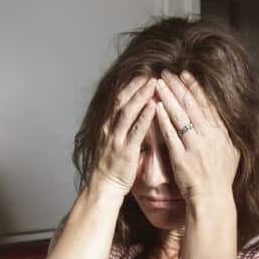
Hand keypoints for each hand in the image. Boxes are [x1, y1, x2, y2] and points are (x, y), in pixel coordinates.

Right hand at [92, 76, 157, 194]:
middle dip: (136, 85)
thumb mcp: (115, 141)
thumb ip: (124, 127)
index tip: (143, 74)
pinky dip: (145, 117)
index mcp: (107, 125)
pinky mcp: (125, 150)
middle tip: (150, 72)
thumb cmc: (113, 165)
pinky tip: (154, 106)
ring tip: (154, 83)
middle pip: (121, 100)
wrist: (104, 186)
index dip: (130, 85)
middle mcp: (109, 128)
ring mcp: (116, 139)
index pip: (118, 99)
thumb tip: (138, 113)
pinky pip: (136, 130)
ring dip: (141, 95)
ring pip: (127, 111)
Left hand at [153, 70, 239, 205]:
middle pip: (191, 105)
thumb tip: (221, 113)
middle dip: (178, 86)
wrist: (212, 198)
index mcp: (221, 132)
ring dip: (168, 97)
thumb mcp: (231, 150)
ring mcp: (194, 146)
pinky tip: (155, 107)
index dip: (194, 87)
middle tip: (166, 73)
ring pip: (179, 116)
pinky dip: (163, 120)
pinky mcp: (181, 157)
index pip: (206, 103)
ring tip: (157, 84)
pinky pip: (170, 135)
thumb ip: (225, 131)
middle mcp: (209, 136)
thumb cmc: (221, 176)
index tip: (184, 74)